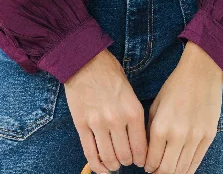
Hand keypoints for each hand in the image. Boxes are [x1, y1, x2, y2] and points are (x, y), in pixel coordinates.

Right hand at [64, 47, 147, 173]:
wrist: (84, 60)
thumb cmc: (109, 72)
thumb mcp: (130, 91)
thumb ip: (133, 114)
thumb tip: (137, 139)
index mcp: (133, 110)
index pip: (141, 148)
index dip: (141, 160)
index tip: (140, 162)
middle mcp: (117, 120)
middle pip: (125, 156)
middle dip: (127, 162)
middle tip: (126, 160)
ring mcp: (98, 123)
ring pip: (108, 157)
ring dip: (113, 165)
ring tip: (114, 164)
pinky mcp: (81, 124)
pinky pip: (90, 153)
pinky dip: (96, 165)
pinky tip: (101, 168)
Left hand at [143, 41, 222, 173]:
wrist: (201, 72)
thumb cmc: (175, 86)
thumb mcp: (156, 105)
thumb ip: (150, 130)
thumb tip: (147, 152)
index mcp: (161, 126)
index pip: (151, 161)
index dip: (148, 167)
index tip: (147, 165)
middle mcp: (178, 135)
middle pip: (166, 171)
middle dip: (158, 173)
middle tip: (156, 170)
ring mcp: (195, 137)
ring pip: (182, 170)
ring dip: (173, 173)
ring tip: (168, 168)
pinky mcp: (208, 136)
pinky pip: (196, 162)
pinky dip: (187, 169)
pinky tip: (181, 166)